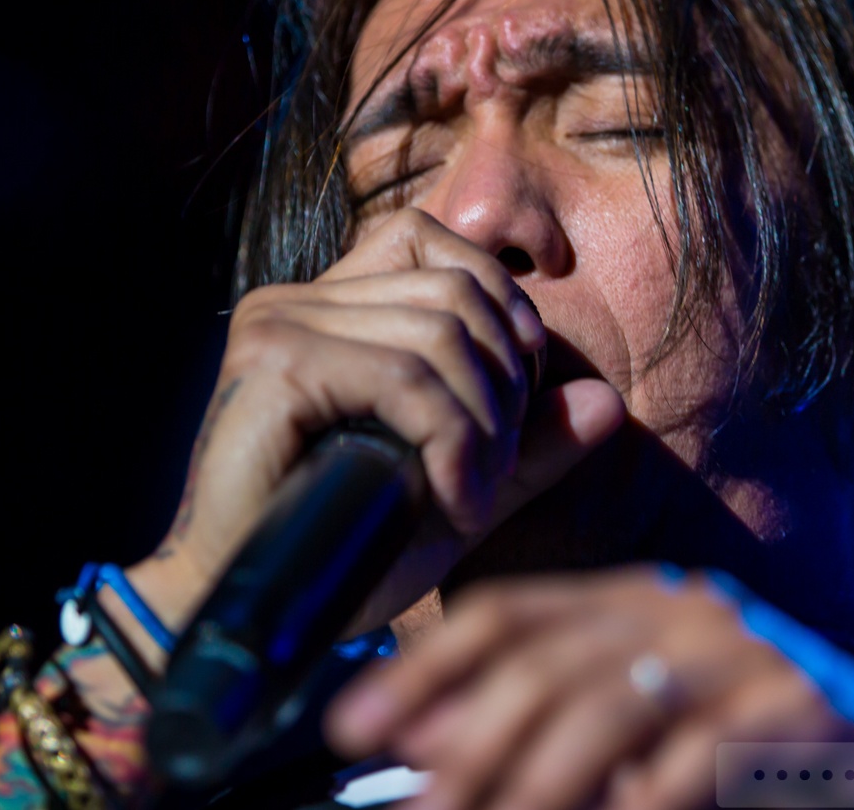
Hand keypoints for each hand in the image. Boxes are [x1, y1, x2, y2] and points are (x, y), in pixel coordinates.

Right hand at [125, 208, 626, 653]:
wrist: (245, 612)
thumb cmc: (345, 554)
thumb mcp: (458, 491)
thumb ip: (527, 446)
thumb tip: (608, 399)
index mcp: (328, 306)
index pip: (430, 240)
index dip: (498, 301)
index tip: (520, 398)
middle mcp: (297, 299)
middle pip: (453, 290)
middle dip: (505, 384)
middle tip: (496, 472)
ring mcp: (280, 324)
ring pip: (439, 333)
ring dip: (482, 425)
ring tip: (473, 496)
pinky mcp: (275, 364)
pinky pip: (404, 378)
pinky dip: (452, 443)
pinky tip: (455, 507)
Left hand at [325, 567, 853, 809]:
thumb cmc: (748, 762)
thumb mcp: (631, 737)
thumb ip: (544, 731)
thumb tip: (427, 750)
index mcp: (638, 601)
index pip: (509, 613)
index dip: (424, 667)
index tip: (353, 726)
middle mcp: (685, 610)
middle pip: (545, 661)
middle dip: (463, 738)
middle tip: (413, 803)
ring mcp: (745, 654)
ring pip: (606, 707)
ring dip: (528, 780)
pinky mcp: (797, 708)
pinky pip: (691, 753)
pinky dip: (637, 798)